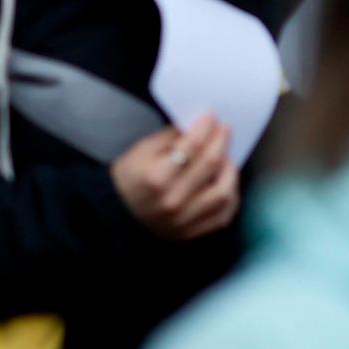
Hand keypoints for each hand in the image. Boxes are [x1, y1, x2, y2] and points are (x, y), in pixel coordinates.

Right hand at [110, 117, 239, 240]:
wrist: (118, 212)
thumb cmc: (129, 177)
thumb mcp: (142, 150)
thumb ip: (171, 137)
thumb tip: (197, 125)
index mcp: (157, 177)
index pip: (192, 147)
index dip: (205, 128)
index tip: (212, 116)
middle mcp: (174, 200)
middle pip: (210, 166)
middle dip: (221, 141)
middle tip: (225, 128)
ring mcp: (185, 220)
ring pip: (224, 193)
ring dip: (230, 170)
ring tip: (226, 157)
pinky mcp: (192, 232)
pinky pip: (223, 215)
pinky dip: (230, 197)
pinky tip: (226, 182)